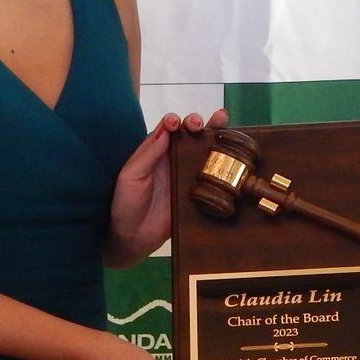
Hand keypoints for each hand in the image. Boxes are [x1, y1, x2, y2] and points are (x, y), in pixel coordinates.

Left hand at [106, 108, 227, 264]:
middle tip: (200, 123)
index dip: (175, 122)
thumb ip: (148, 153)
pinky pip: (213, 178)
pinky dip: (224, 165)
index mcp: (156, 153)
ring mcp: (188, 177)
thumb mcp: (131, 176)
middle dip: (198, 123)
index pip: (169, 130)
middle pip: (191, 136)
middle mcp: (174, 160)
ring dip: (214, 135)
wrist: (132, 239)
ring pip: (205, 152)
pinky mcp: (198, 195)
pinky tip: (233, 154)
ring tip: (222, 121)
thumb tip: (167, 128)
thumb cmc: (126, 204)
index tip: (176, 123)